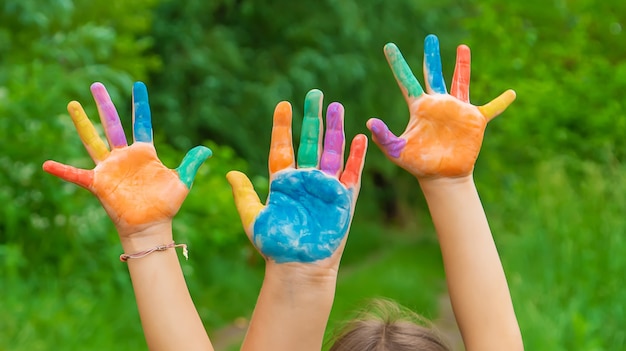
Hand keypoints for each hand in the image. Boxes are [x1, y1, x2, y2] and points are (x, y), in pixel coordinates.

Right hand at [42, 82, 210, 237]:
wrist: (152, 225)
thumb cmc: (165, 204)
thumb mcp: (182, 180)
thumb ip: (191, 163)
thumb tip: (207, 150)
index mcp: (144, 152)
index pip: (141, 122)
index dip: (140, 104)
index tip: (139, 85)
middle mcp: (124, 156)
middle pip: (112, 124)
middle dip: (104, 104)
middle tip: (95, 84)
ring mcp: (110, 168)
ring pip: (93, 140)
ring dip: (82, 123)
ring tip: (72, 104)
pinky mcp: (100, 183)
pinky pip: (77, 175)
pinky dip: (62, 171)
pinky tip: (46, 165)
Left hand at [227, 89, 366, 265]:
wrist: (298, 266)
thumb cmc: (275, 245)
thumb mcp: (254, 218)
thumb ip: (244, 194)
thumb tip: (230, 172)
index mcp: (283, 181)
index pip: (283, 147)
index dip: (283, 126)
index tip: (283, 105)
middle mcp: (305, 179)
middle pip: (310, 142)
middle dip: (313, 118)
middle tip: (315, 94)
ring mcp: (325, 187)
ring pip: (332, 151)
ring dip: (335, 129)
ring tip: (336, 106)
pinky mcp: (343, 198)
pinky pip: (352, 173)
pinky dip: (356, 156)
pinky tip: (359, 137)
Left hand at [367, 34, 515, 178]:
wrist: (441, 176)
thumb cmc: (418, 164)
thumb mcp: (397, 150)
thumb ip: (384, 136)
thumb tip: (369, 122)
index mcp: (419, 107)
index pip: (406, 81)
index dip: (397, 64)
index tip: (388, 47)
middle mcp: (437, 104)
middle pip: (433, 74)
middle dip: (431, 56)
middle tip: (429, 38)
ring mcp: (457, 110)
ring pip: (460, 82)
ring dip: (462, 65)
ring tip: (462, 47)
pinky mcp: (474, 121)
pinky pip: (491, 109)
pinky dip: (501, 102)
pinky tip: (511, 94)